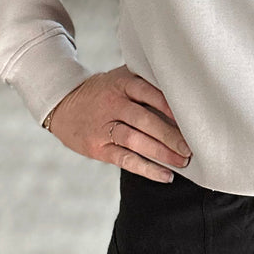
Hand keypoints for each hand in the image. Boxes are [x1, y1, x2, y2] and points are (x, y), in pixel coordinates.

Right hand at [47, 65, 192, 181]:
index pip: (148, 92)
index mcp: (121, 83)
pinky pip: (125, 160)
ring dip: (161, 153)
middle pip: (144, 119)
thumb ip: (144, 82)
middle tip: (190, 146)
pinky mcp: (98, 148)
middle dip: (170, 135)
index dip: (169, 105)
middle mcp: (112, 104)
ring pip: (135, 140)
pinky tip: (165, 175)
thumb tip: (182, 92)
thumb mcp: (119, 78)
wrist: (63, 105)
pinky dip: (147, 168)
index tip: (190, 117)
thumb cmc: (102, 92)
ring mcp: (103, 127)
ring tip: (182, 161)